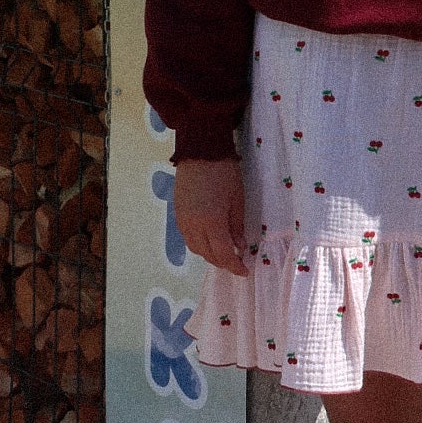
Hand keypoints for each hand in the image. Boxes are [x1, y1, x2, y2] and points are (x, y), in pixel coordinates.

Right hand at [172, 157, 247, 275]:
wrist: (200, 151)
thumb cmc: (224, 173)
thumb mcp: (237, 200)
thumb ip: (237, 227)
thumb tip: (239, 247)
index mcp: (212, 223)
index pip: (223, 254)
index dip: (234, 266)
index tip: (244, 271)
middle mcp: (193, 226)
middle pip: (207, 255)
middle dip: (222, 262)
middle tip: (236, 262)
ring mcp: (182, 221)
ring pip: (195, 248)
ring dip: (209, 255)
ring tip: (224, 253)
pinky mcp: (177, 214)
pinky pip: (188, 238)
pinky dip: (199, 244)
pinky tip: (210, 241)